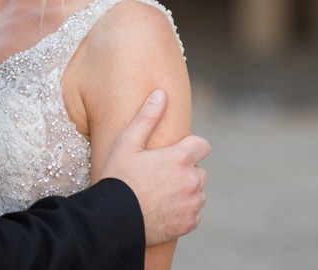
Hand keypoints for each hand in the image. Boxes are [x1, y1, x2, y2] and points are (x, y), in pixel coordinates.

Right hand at [101, 89, 209, 245]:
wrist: (114, 218)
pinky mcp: (190, 223)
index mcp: (179, 158)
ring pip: (198, 192)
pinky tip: (162, 208)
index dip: (189, 147)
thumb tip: (161, 94)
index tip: (174, 152)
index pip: (202, 146)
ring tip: (159, 192)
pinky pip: (194, 212)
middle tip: (159, 175)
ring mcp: (192, 203)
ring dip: (185, 190)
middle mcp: (191, 180)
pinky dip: (183, 210)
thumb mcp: (127, 143)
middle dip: (185, 170)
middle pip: (199, 170)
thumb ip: (147, 117)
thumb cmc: (118, 177)